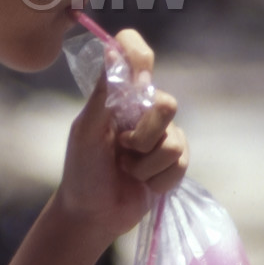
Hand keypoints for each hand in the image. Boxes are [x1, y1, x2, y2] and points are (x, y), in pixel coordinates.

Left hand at [54, 29, 188, 244]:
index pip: (136, 54)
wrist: (93, 215)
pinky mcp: (173, 163)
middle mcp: (144, 111)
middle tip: (122, 149)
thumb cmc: (83, 170)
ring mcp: (162, 136)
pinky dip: (157, 179)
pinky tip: (142, 184)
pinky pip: (180, 163)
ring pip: (174, 140)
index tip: (138, 85)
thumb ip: (103, 93)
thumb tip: (112, 49)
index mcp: (120, 96)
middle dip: (142, 137)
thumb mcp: (87, 130)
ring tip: (128, 170)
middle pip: (167, 104)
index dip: (141, 58)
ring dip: (145, 165)